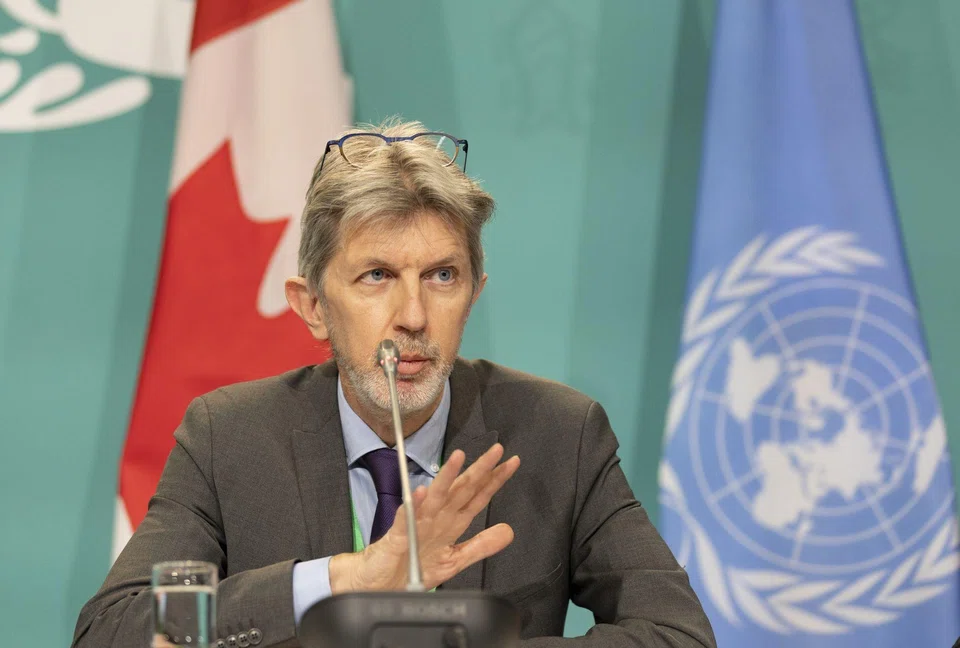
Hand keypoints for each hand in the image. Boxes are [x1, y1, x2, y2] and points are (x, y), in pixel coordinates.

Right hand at [330, 443, 519, 591]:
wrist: (380, 584)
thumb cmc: (413, 567)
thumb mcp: (455, 560)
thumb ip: (481, 546)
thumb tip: (509, 531)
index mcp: (452, 523)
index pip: (477, 497)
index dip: (495, 480)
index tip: (512, 463)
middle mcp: (437, 518)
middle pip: (462, 490)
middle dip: (480, 470)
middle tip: (496, 450)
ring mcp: (417, 524)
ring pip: (435, 496)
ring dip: (447, 477)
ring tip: (459, 458)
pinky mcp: (398, 536)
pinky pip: (405, 519)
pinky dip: (413, 506)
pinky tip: (420, 492)